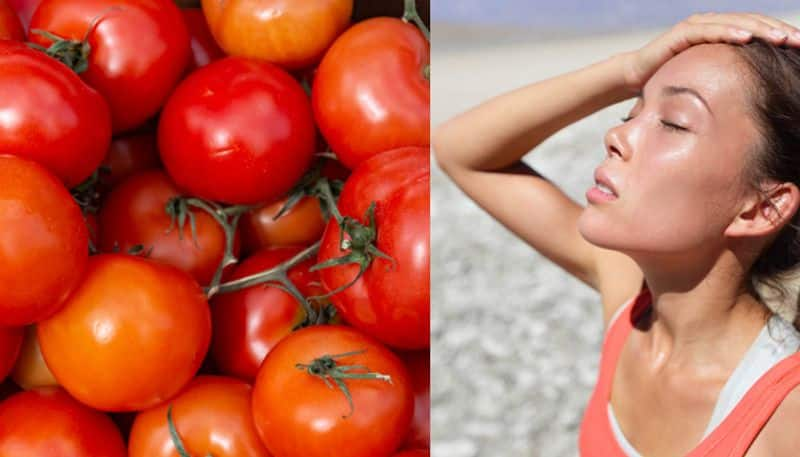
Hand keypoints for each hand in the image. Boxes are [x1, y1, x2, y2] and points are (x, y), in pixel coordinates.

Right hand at [622, 12, 799, 91]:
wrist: (636, 76)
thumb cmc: (670, 81)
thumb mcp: (705, 80)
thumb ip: (726, 81)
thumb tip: (754, 100)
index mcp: (723, 34)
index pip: (757, 31)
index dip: (779, 37)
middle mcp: (713, 25)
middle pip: (753, 23)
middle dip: (778, 31)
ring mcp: (699, 25)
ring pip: (737, 23)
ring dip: (761, 30)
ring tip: (782, 38)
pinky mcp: (683, 31)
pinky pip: (711, 29)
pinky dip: (729, 32)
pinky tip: (748, 38)